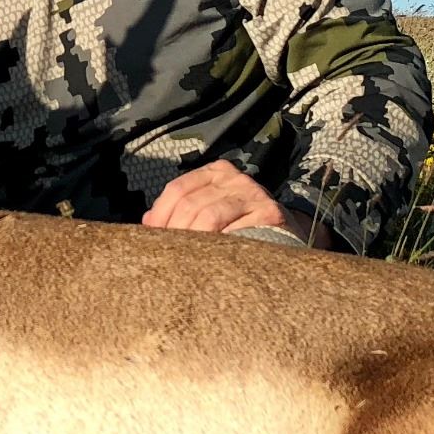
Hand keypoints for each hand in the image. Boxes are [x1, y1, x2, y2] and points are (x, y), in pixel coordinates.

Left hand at [141, 161, 332, 247]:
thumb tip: (146, 225)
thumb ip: (181, 211)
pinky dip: (220, 247)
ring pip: (209, 215)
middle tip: (169, 256)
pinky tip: (213, 261)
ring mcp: (253, 193)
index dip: (161, 214)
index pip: (178, 188)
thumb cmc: (239, 224)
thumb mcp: (210, 209)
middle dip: (175, 231)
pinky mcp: (269, 213)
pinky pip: (235, 231)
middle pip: (190, 203)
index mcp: (215, 172)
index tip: (153, 236)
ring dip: (194, 241)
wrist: (287, 233)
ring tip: (187, 261)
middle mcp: (234, 178)